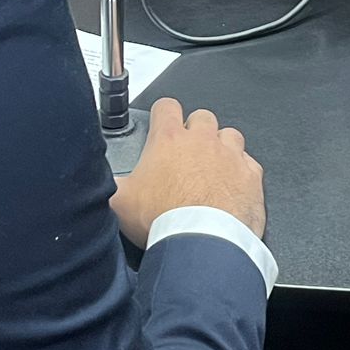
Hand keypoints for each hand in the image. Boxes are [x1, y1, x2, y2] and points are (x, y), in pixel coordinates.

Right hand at [110, 98, 265, 246]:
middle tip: (187, 154)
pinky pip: (249, 163)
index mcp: (169, 140)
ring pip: (229, 135)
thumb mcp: (120, 202)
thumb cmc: (164, 220)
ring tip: (212, 170)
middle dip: (195, 131)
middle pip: (201, 117)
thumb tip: (98, 184)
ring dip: (221, 148)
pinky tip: (232, 186)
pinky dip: (241, 171)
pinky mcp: (251, 175)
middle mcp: (202, 140)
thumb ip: (110, 185)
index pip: (166, 106)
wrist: (202, 243)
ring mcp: (230, 155)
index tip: (162, 123)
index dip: (163, 114)